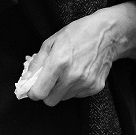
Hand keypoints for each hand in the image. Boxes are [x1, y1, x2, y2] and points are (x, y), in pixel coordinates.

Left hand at [16, 4, 135, 105]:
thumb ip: (37, 62)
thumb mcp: (52, 41)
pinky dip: (75, 88)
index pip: (39, 93)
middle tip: (50, 81)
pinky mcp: (95, 87)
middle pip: (50, 101)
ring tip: (68, 73)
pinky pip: (77, 95)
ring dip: (62, 89)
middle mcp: (72, 76)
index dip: (34, 92)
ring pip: (64, 98)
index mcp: (58, 62)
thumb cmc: (79, 34)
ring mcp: (85, 83)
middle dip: (47, 93)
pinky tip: (79, 74)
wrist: (108, 35)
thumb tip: (27, 79)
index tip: (34, 88)